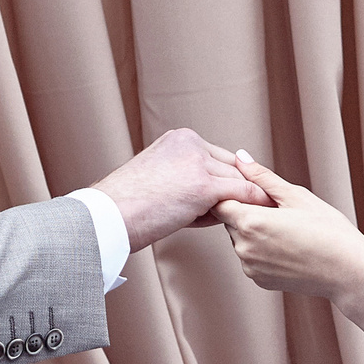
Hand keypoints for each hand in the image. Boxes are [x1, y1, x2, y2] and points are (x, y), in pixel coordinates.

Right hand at [92, 128, 270, 250]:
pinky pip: (242, 194)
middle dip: (236, 191)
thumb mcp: (158, 179)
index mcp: (179, 139)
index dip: (226, 181)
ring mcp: (198, 162)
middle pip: (231, 168)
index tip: (236, 198)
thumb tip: (220, 198)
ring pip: (238, 181)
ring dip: (238, 203)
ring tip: (230, 224)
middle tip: (246, 212)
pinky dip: (253, 206)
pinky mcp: (204, 185)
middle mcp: (191, 143)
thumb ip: (187, 179)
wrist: (107, 218)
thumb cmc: (126, 207)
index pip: (217, 158)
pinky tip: (256, 220)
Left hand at [212, 153, 363, 308]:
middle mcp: (243, 247)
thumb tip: (240, 157)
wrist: (349, 272)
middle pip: (230, 221)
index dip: (236, 195)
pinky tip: (288, 248)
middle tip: (279, 211)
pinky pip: (251, 258)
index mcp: (250, 222)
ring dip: (254, 232)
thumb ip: (262, 177)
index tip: (257, 194)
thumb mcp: (296, 196)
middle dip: (247, 213)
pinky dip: (263, 251)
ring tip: (287, 231)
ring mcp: (250, 266)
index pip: (221, 203)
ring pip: (240, 240)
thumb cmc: (329, 231)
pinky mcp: (258, 280)